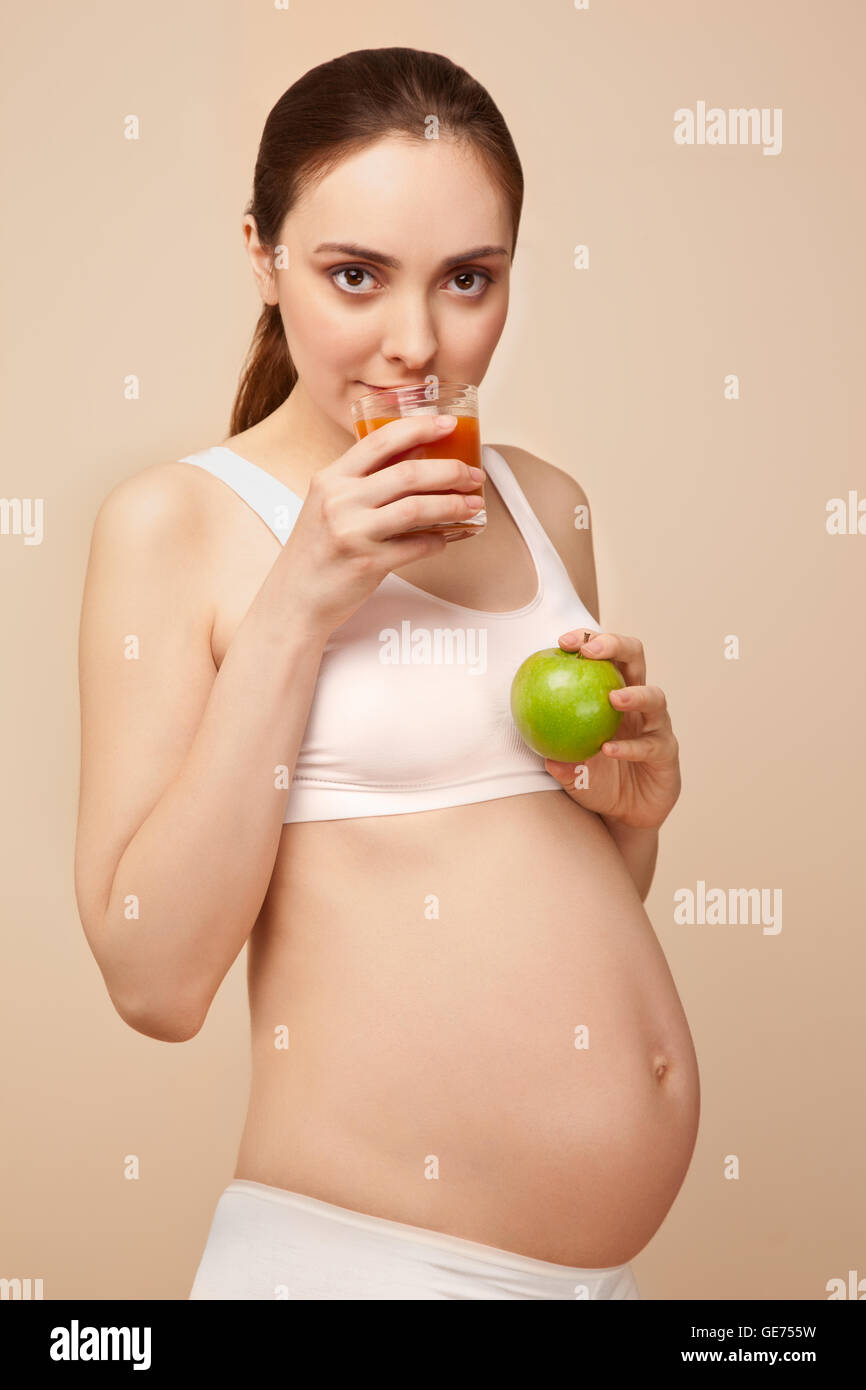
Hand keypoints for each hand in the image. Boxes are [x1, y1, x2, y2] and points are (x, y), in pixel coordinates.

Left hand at [543, 630, 680, 829]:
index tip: (562, 642)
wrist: (624, 814)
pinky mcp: (667, 752)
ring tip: (613, 698)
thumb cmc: (594, 781)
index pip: (602, 656)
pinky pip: (650, 745)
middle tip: (590, 651)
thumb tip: (541, 754)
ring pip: (655, 698)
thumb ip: (557, 760)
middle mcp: (636, 703)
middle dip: (615, 645)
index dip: (586, 640)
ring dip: (634, 695)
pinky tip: (610, 749)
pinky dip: (629, 747)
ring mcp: (656, 725)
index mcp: (610, 694)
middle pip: (634, 659)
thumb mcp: (568, 770)